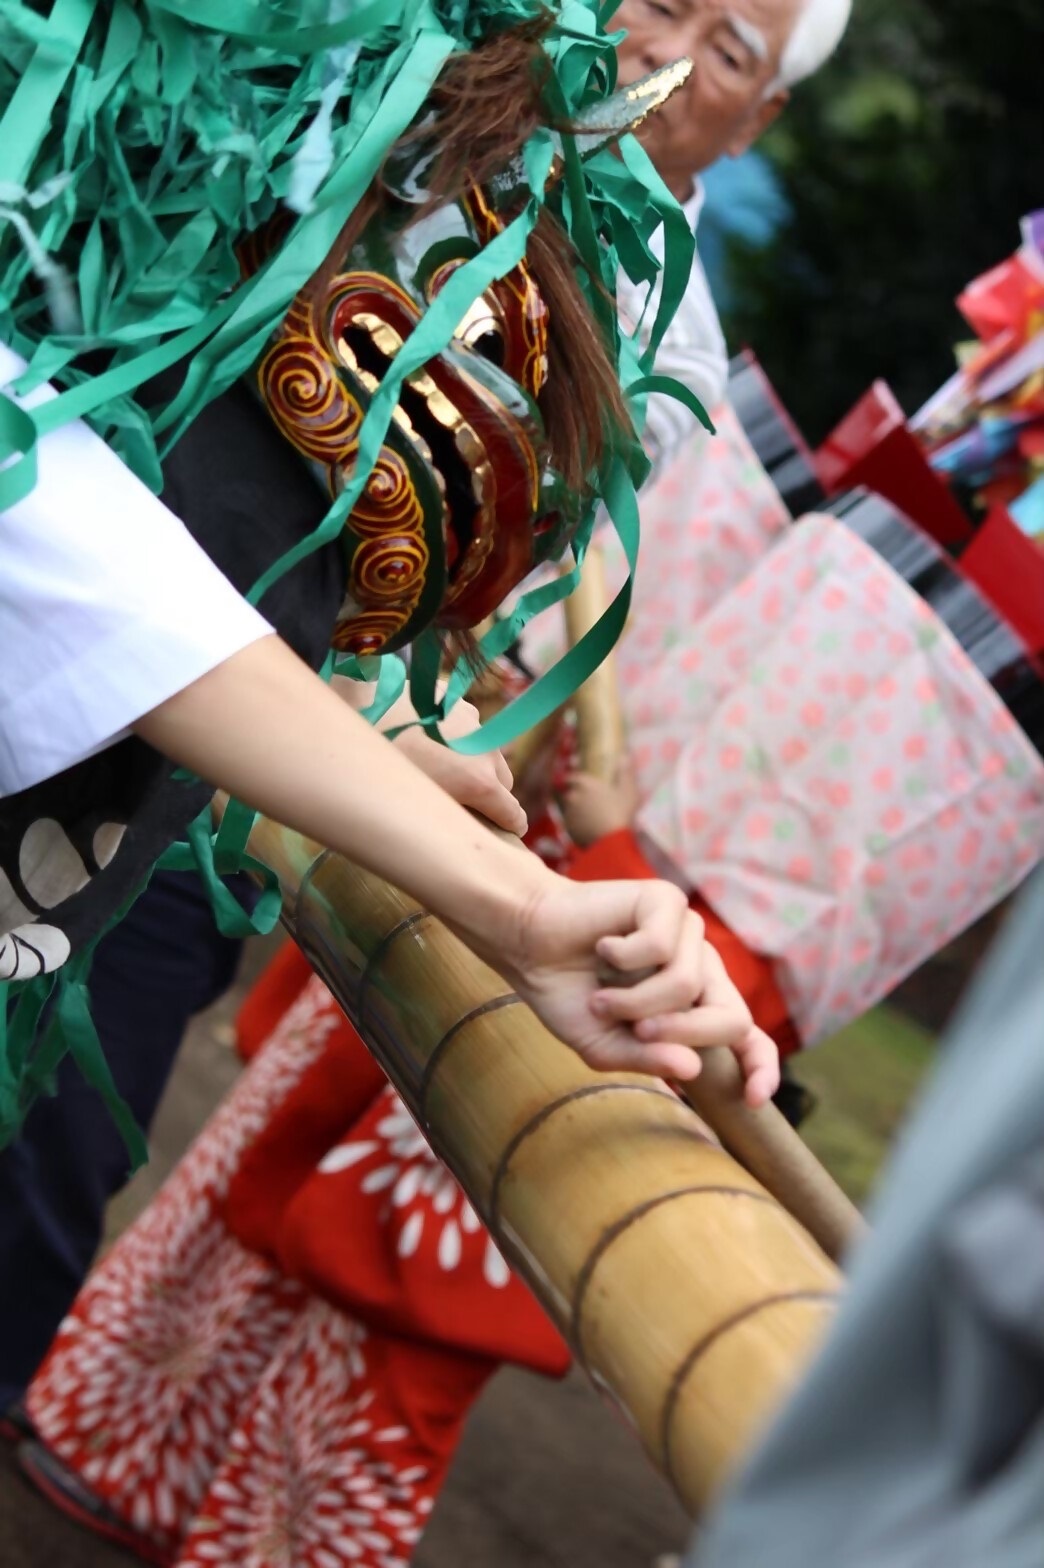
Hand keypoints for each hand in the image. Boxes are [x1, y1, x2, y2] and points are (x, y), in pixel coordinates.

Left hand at [382, 691, 526, 836]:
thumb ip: (453, 817)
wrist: (363, 712)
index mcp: (480, 784)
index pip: (514, 815)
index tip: (507, 834)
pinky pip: (470, 727)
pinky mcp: (459, 702)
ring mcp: (475, 723)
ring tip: (441, 765)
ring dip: (475, 763)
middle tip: (463, 801)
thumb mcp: (420, 804)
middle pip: (504, 782)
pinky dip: (460, 737)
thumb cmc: (386, 768)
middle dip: (491, 795)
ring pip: (487, 753)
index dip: (511, 828)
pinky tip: (430, 739)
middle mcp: (487, 752)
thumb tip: (463, 829)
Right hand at [463, 871, 773, 1099]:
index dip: (761, 1068)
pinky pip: (660, 946)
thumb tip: (692, 1067)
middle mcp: (702, 968)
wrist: (530, 944)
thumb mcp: (604, 1046)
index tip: (752, 1099)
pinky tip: (603, 946)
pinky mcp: (668, 901)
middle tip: (637, 1030)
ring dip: (634, 999)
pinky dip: (622, 956)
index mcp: (697, 1006)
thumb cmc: (570, 995)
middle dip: (683, 1032)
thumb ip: (647, 1058)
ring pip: (688, 985)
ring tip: (602, 994)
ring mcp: (689, 933)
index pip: (748, 1038)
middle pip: (733, 1017)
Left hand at [560, 762, 638, 847]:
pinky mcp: (569, 829)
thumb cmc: (621, 812)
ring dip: (576, 810)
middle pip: (569, 793)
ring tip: (588, 816)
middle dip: (576, 795)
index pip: (572, 776)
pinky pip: (570, 824)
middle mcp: (573, 796)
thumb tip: (624, 756)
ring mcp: (569, 814)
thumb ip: (625, 772)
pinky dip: (576, 824)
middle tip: (588, 800)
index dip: (574, 777)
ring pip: (569, 809)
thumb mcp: (629, 790)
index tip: (578, 780)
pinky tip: (587, 828)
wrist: (611, 841)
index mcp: (585, 784)